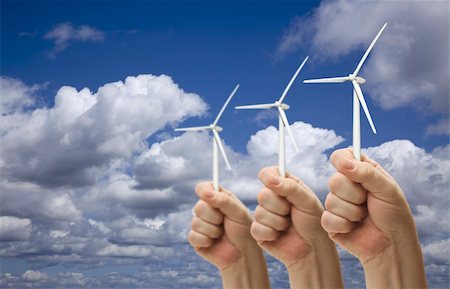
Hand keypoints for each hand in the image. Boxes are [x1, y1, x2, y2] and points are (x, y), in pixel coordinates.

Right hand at [188, 182, 269, 288]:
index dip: (203, 190)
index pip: (203, 188)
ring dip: (212, 230)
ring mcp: (200, 224)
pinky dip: (206, 240)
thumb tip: (205, 193)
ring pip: (196, 222)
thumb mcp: (238, 212)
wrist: (243, 255)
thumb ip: (224, 201)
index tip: (208, 196)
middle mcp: (207, 209)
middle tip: (224, 222)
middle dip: (214, 217)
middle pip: (199, 206)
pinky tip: (214, 242)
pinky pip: (193, 235)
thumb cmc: (244, 231)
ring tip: (222, 234)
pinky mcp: (196, 238)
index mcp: (218, 199)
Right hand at [250, 167, 324, 266]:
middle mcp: (271, 198)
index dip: (268, 176)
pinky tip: (279, 236)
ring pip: (259, 213)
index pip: (268, 173)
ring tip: (288, 226)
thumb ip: (290, 188)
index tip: (274, 183)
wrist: (313, 249)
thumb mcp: (307, 201)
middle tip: (291, 212)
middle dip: (279, 206)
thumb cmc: (313, 223)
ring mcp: (263, 214)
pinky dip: (271, 233)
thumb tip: (270, 179)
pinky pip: (256, 228)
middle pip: (262, 194)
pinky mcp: (259, 231)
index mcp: (283, 185)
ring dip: (278, 222)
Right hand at [321, 148, 426, 287]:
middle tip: (367, 201)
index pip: (341, 156)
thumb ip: (367, 173)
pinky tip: (353, 228)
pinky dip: (343, 224)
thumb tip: (343, 163)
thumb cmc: (394, 215)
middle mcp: (346, 186)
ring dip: (352, 212)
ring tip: (364, 217)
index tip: (348, 168)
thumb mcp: (387, 189)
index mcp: (360, 172)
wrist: (391, 246)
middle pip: (334, 180)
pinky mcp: (331, 222)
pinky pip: (327, 218)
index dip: (341, 160)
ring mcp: (337, 204)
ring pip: (331, 200)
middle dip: (353, 194)